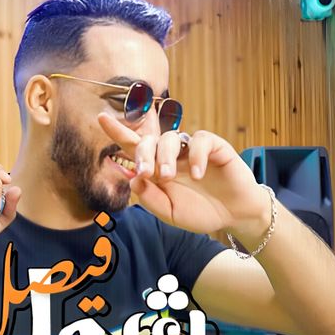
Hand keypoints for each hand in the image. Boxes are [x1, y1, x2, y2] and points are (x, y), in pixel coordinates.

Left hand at [98, 114, 268, 237]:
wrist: (234, 215)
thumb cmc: (200, 211)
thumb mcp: (170, 213)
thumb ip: (151, 199)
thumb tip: (133, 179)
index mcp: (157, 169)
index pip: (134, 148)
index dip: (118, 132)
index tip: (100, 119)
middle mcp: (172, 155)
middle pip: (149, 141)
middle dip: (143, 154)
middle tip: (146, 172)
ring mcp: (192, 149)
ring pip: (171, 138)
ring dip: (165, 157)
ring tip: (169, 177)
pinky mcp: (214, 146)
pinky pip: (200, 140)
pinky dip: (196, 156)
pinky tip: (198, 175)